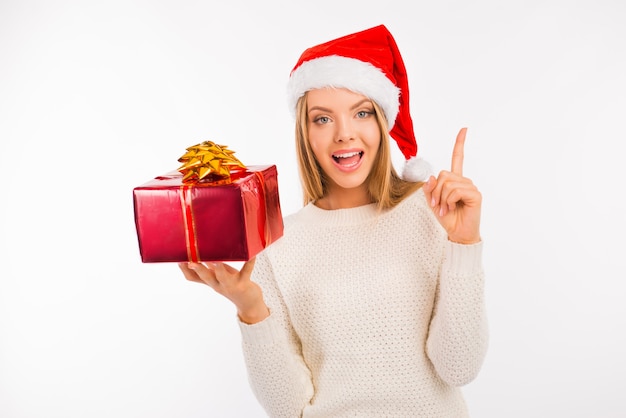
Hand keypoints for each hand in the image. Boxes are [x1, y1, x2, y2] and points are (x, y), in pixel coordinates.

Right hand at [178, 257, 268, 323]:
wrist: (249, 304)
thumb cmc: (233, 285)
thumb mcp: (218, 278)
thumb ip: (209, 269)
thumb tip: (199, 255)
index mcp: (211, 282)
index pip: (193, 278)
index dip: (185, 270)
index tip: (178, 258)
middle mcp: (219, 285)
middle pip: (206, 278)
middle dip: (198, 269)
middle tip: (190, 261)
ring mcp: (231, 285)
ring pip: (223, 277)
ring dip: (219, 269)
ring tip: (216, 261)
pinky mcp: (244, 283)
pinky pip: (247, 271)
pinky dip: (249, 262)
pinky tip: (252, 255)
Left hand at [422, 127, 481, 243]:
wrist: (458, 234)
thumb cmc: (448, 218)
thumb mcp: (433, 203)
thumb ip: (429, 189)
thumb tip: (431, 177)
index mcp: (455, 180)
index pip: (458, 158)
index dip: (460, 144)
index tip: (464, 129)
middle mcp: (464, 181)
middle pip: (444, 174)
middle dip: (436, 191)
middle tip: (437, 205)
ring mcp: (471, 187)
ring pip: (448, 183)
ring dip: (442, 198)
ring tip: (446, 209)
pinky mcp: (475, 194)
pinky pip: (455, 191)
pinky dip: (449, 200)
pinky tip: (452, 208)